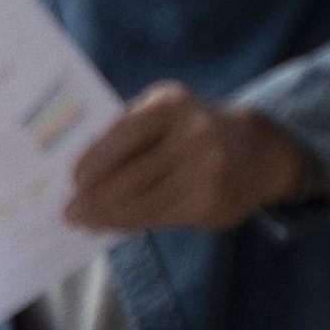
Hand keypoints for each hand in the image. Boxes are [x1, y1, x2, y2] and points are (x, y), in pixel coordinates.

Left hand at [60, 84, 312, 238]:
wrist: (259, 149)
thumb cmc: (193, 128)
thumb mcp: (166, 111)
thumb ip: (128, 129)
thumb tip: (78, 166)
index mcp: (172, 104)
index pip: (122, 136)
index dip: (92, 162)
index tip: (71, 180)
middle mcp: (193, 135)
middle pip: (130, 176)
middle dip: (93, 198)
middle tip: (69, 211)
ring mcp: (206, 170)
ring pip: (143, 203)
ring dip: (107, 217)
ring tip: (85, 222)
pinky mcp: (212, 202)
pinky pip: (160, 218)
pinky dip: (131, 223)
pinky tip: (113, 225)